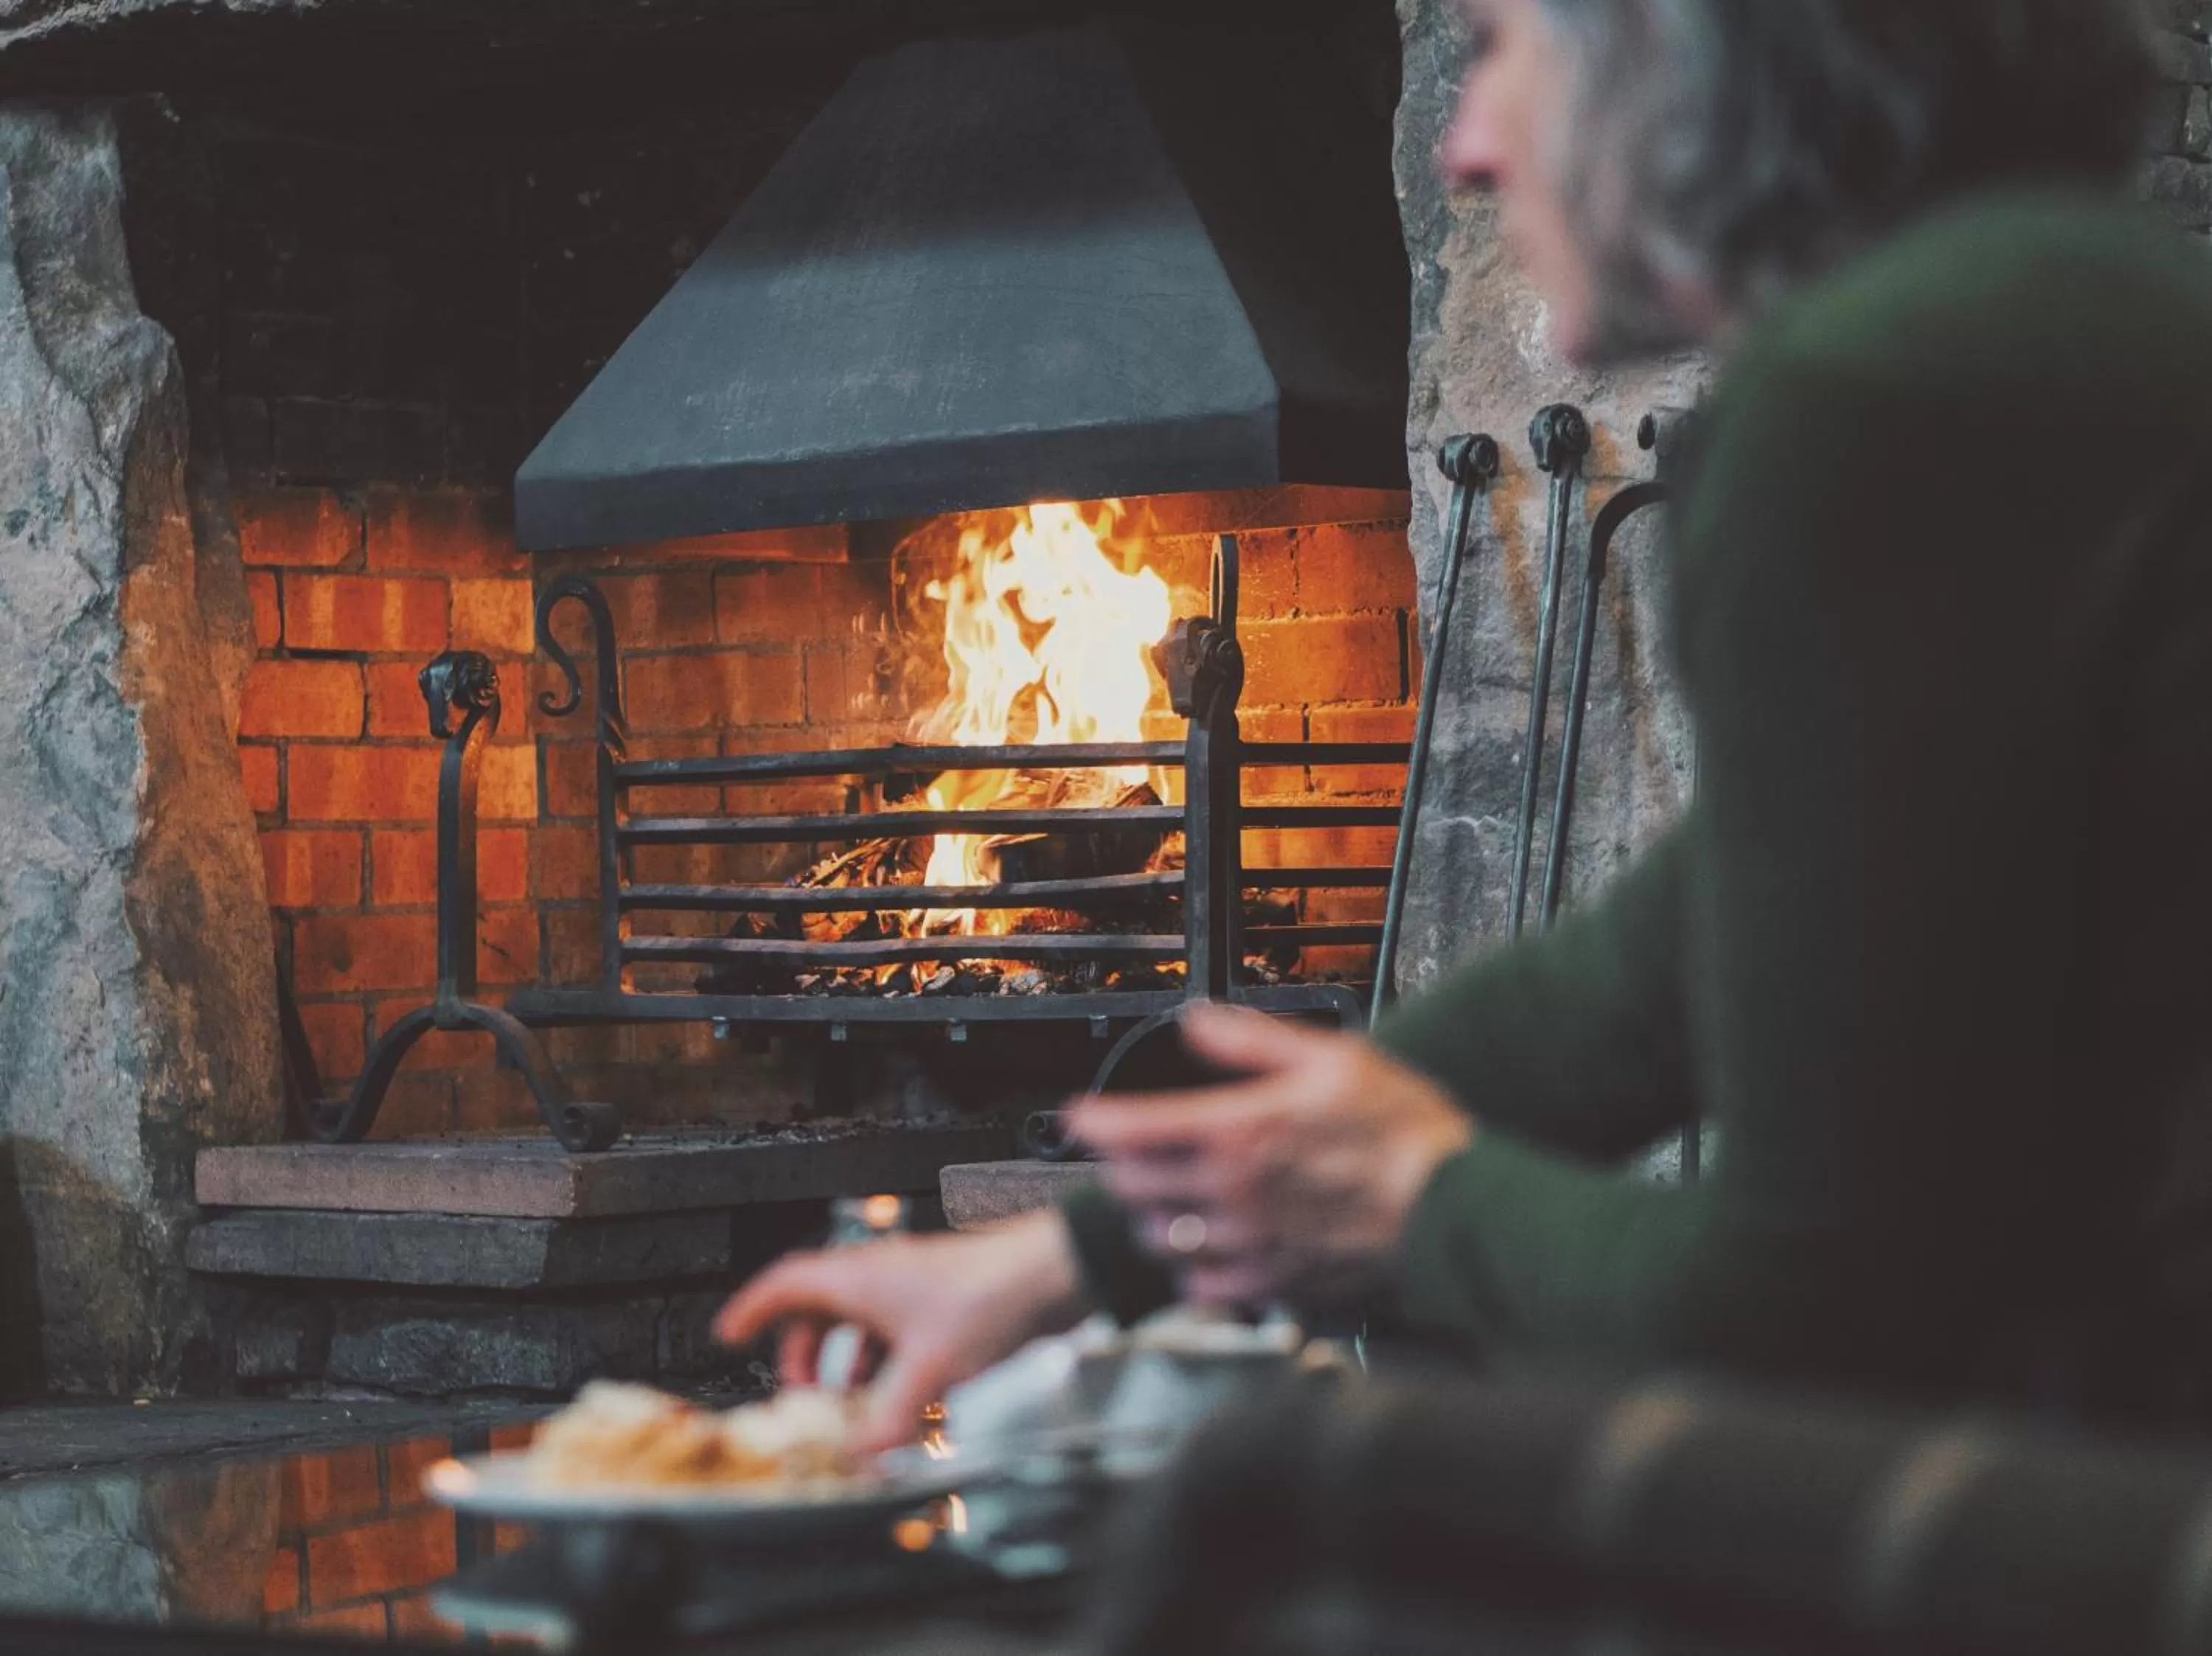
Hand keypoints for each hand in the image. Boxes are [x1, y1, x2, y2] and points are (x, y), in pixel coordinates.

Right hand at [714, 1211, 1089, 1451]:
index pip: (785, 1284)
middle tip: (801, 1393)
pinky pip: (899, 1337)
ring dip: (850, 1365)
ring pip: (862, 1325)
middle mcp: (881, 1276)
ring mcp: (914, 1289)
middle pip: (820, 1311)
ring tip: (853, 1404)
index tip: (729, 1333)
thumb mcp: (929, 1368)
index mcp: (860, 1277)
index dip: (751, 1309)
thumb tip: (859, 1457)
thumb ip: (889, 1420)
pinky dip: (892, 1368)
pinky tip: (907, 1400)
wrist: (1056, 1270)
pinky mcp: (945, 1306)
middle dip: (804, 1354)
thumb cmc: (992, 1294)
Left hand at [1069, 1003, 1473, 1310]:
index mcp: (1239, 1133)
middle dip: (1122, 1164)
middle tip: (1128, 1149)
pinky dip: (1191, 1266)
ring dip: (1152, 1214)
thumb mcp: (1329, 1057)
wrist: (1453, 1205)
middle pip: (1136, 1186)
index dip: (1093, 1121)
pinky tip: (1206, 1247)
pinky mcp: (1273, 1284)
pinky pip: (1202, 1285)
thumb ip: (1250, 1040)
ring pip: (1160, 1237)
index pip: (1135, 1129)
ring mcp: (1250, 1245)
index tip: (1078, 1116)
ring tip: (1166, 1195)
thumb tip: (1197, 1022)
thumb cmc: (1402, 1130)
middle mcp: (1233, 1194)